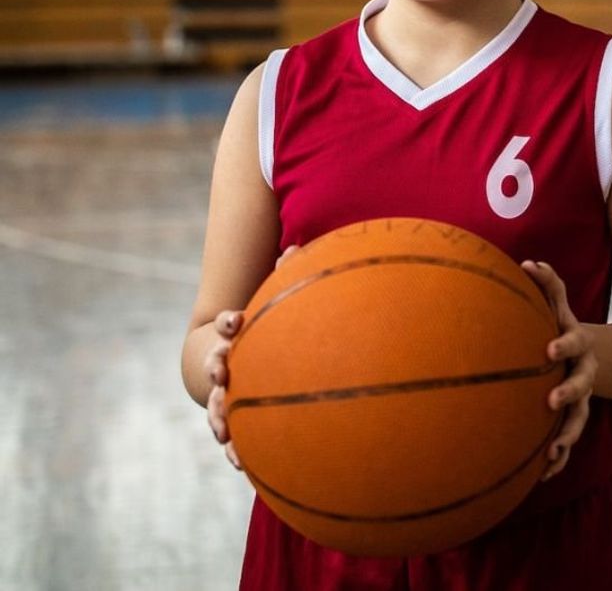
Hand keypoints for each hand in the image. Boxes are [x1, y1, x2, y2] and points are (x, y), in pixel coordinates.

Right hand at [204, 245, 298, 469]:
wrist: (248, 369)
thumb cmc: (271, 334)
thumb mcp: (278, 306)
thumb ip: (285, 278)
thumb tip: (295, 248)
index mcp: (236, 339)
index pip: (227, 327)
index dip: (228, 322)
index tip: (234, 320)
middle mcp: (226, 366)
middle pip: (216, 366)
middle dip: (217, 367)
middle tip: (221, 368)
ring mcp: (228, 395)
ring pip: (219, 405)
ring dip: (219, 415)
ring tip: (222, 427)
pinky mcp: (237, 421)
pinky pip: (235, 437)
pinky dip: (235, 450)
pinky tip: (242, 463)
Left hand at [521, 260, 597, 481]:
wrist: (608, 358)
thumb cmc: (568, 329)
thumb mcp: (562, 307)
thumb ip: (550, 286)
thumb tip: (528, 262)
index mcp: (579, 346)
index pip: (572, 342)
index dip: (563, 345)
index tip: (548, 350)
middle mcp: (585, 373)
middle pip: (580, 385)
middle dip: (568, 393)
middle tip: (551, 401)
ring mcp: (583, 398)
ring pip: (578, 420)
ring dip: (567, 437)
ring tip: (553, 454)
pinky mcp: (576, 418)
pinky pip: (568, 440)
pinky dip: (558, 459)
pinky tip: (541, 478)